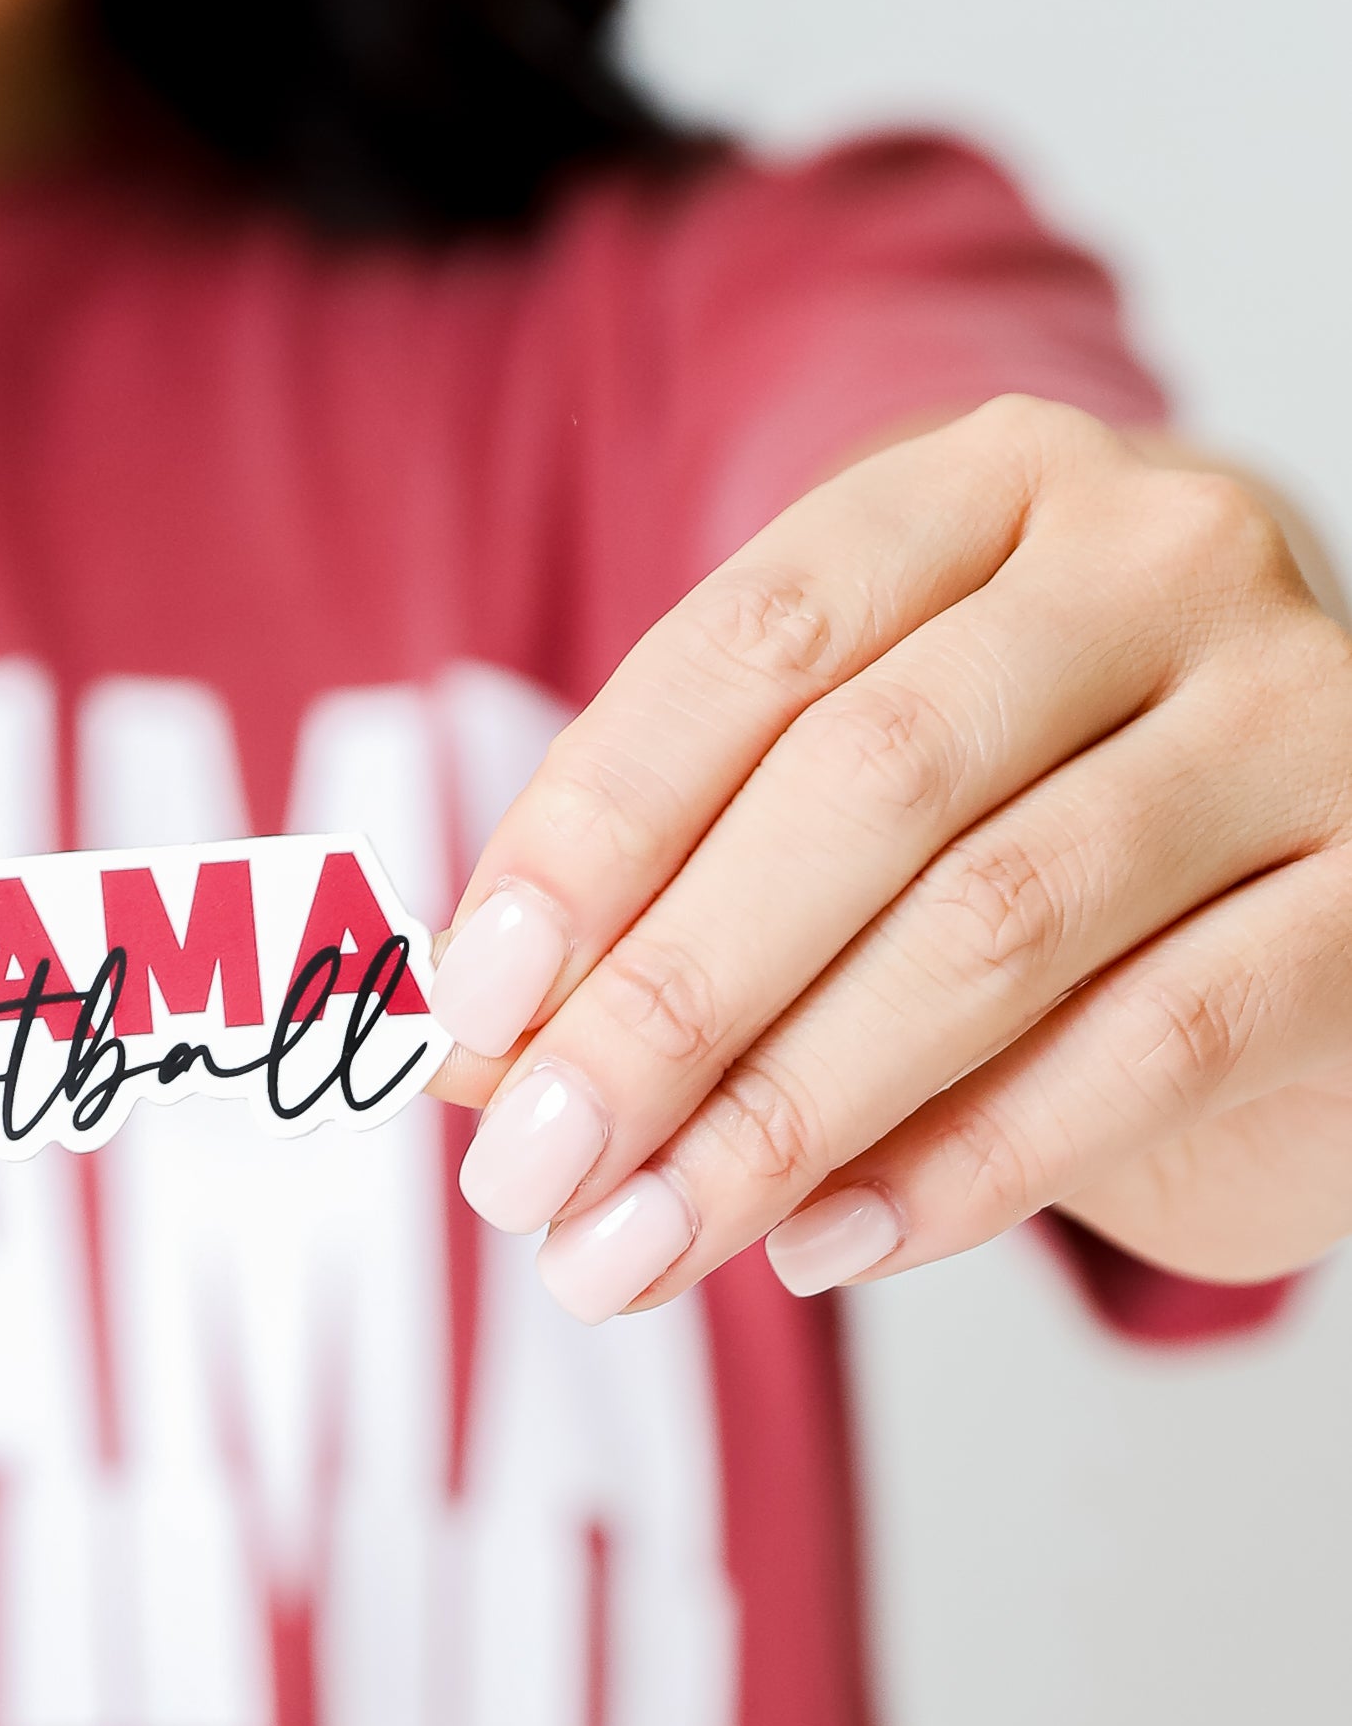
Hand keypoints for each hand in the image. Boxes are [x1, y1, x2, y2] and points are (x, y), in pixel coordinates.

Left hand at [426, 397, 1351, 1320]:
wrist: (1322, 876)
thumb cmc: (1033, 816)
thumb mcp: (838, 794)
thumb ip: (662, 886)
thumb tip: (459, 1041)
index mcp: (990, 482)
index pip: (753, 641)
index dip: (594, 829)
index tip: (464, 1008)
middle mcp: (1158, 557)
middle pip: (864, 783)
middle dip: (671, 1001)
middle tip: (528, 1171)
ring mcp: (1297, 714)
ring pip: (998, 921)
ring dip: (788, 1110)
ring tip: (639, 1242)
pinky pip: (1150, 1044)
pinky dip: (965, 1164)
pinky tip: (822, 1243)